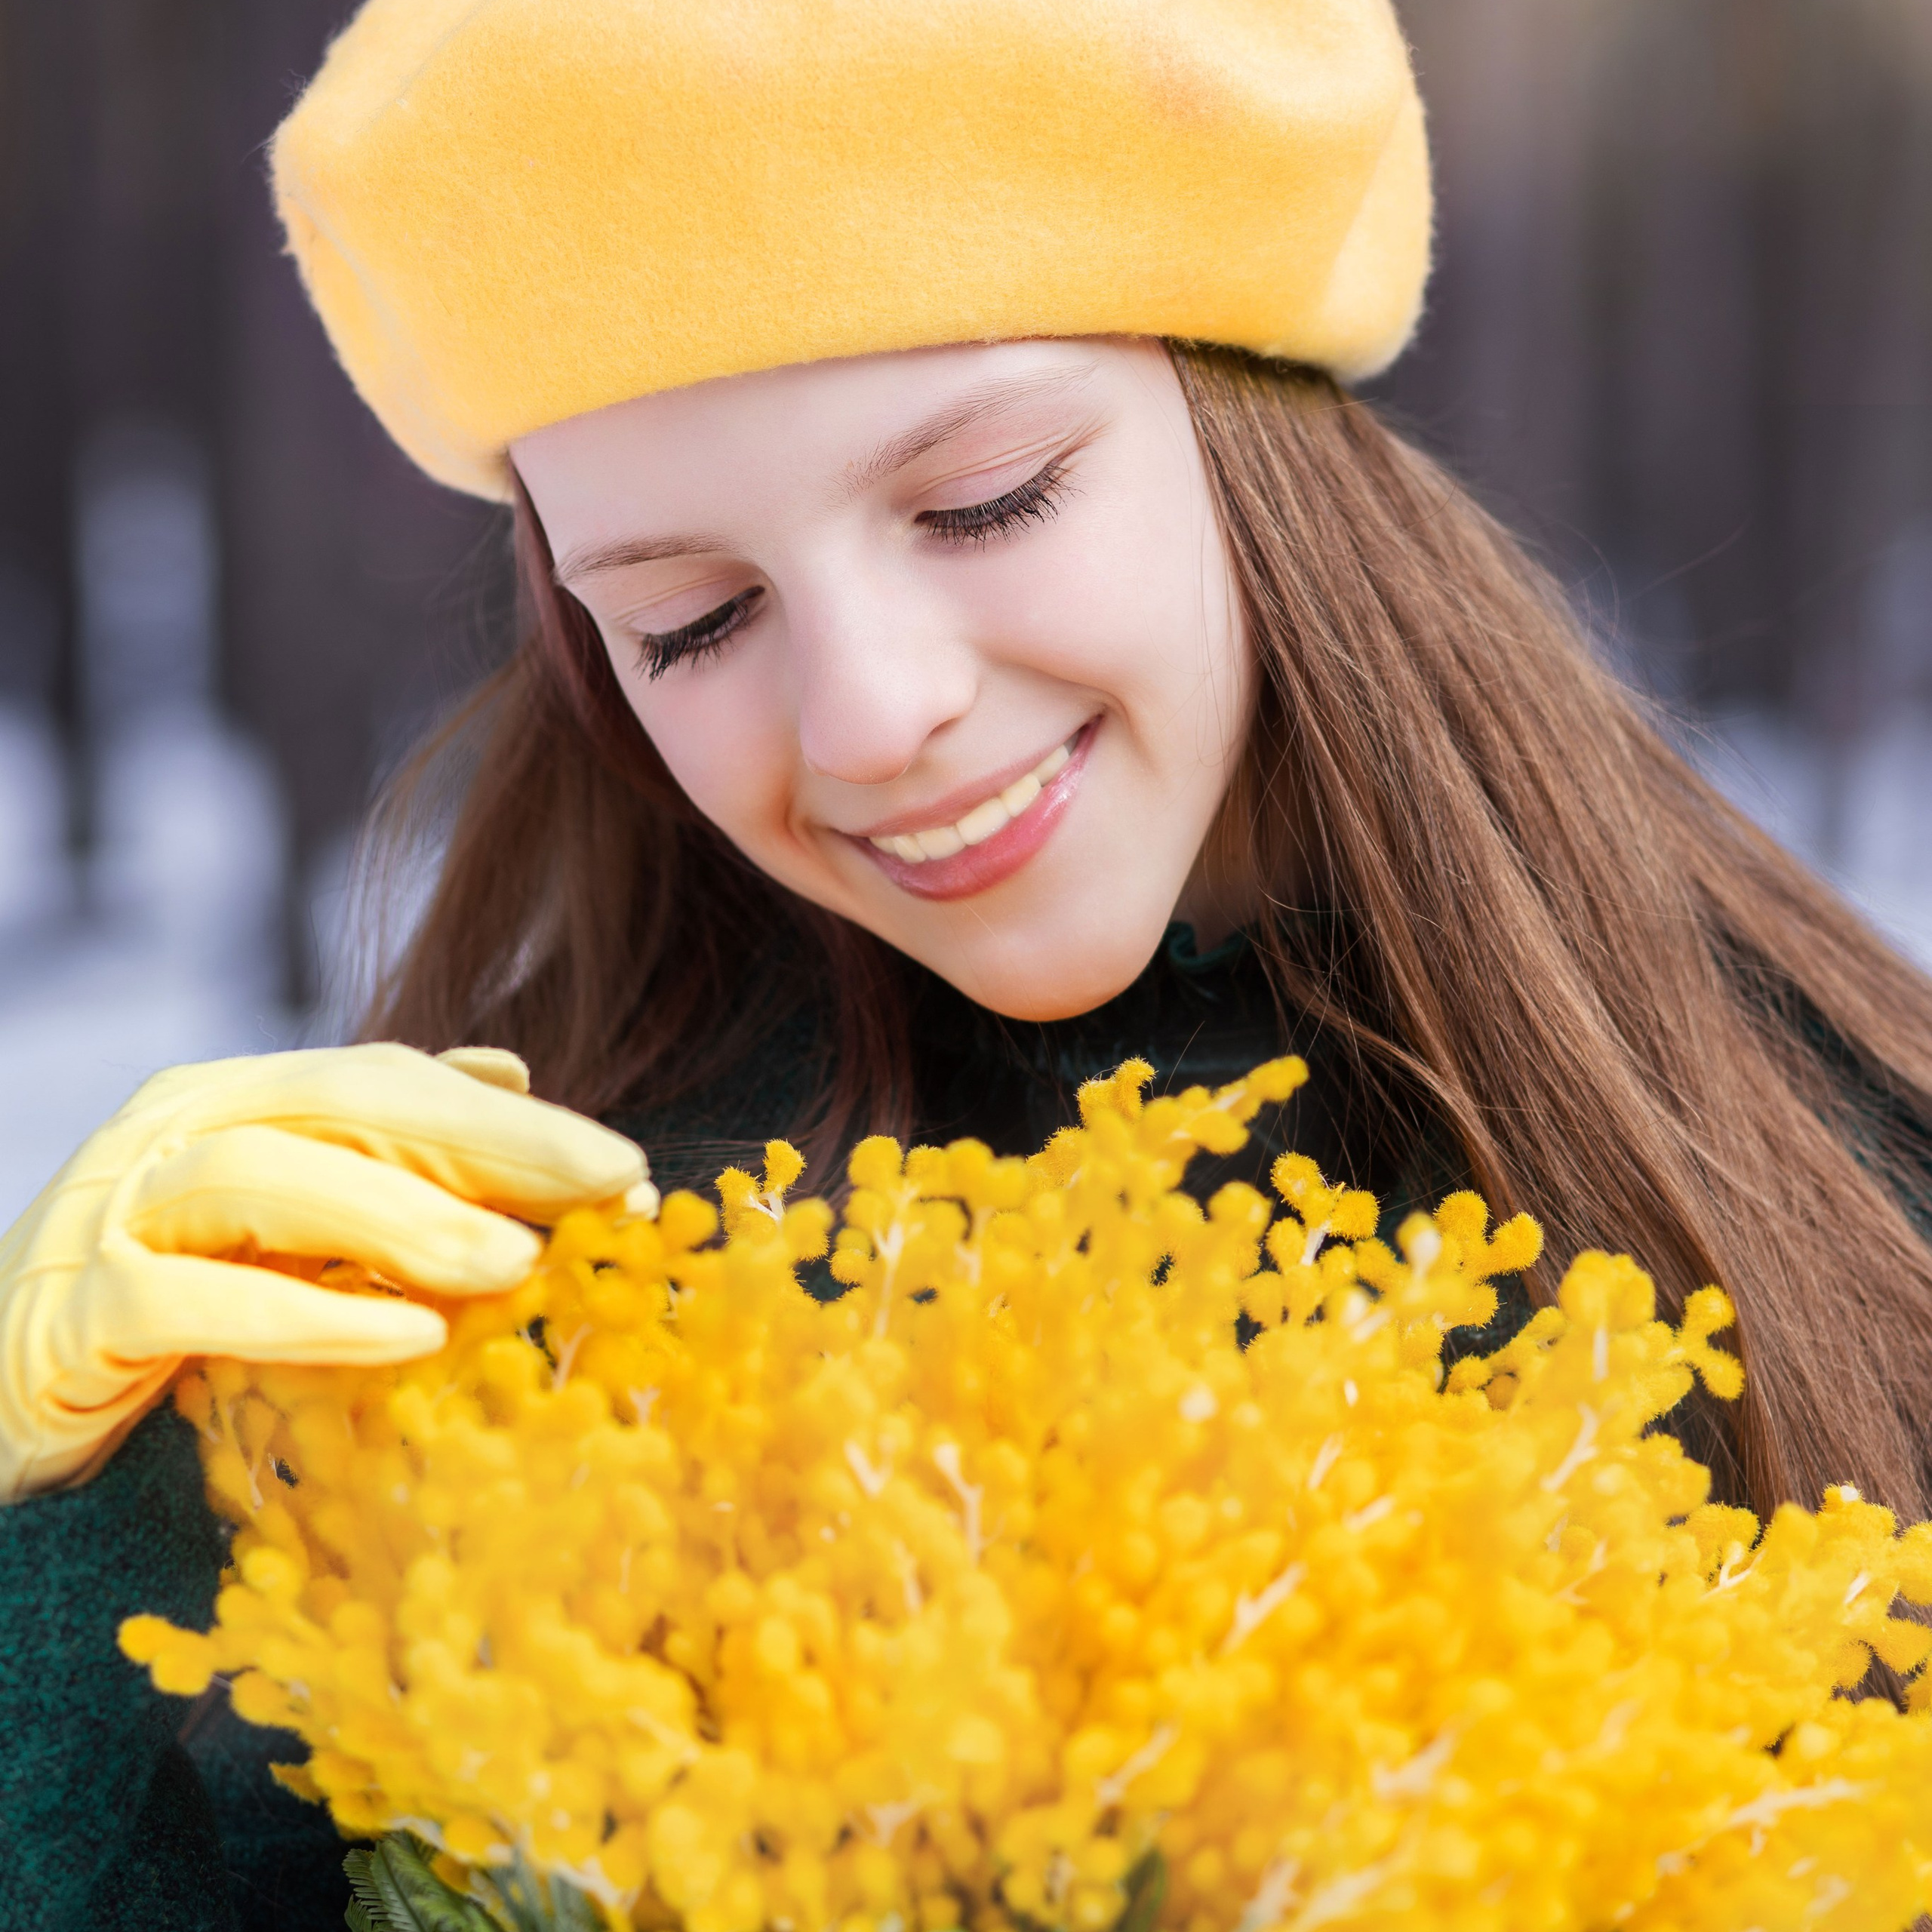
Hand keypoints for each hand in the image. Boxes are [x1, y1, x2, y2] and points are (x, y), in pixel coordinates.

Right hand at [0, 1042, 649, 1500]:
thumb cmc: (160, 1311)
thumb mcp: (289, 1223)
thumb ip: (387, 1150)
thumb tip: (508, 1068)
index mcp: (238, 1100)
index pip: (393, 1084)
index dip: (513, 1121)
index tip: (626, 1167)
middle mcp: (175, 1131)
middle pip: (346, 1103)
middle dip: (488, 1141)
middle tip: (610, 1182)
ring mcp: (110, 1214)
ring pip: (268, 1180)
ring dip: (405, 1221)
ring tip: (519, 1264)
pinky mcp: (65, 1315)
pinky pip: (192, 1302)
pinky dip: (307, 1317)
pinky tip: (408, 1342)